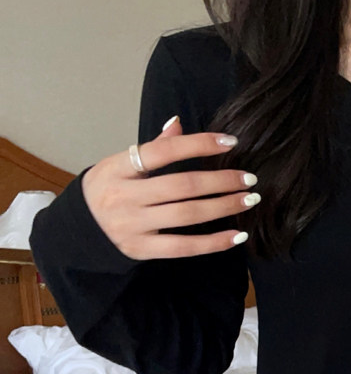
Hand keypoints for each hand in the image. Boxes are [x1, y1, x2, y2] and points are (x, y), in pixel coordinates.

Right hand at [80, 114, 260, 260]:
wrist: (78, 231)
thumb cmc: (107, 190)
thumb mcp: (119, 164)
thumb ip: (152, 147)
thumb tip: (178, 123)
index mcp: (118, 167)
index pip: (163, 151)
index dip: (198, 144)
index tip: (230, 142)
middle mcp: (124, 196)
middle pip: (182, 185)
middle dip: (220, 181)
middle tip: (249, 178)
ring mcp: (133, 225)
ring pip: (187, 215)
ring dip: (223, 207)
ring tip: (249, 200)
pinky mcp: (142, 250)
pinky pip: (184, 247)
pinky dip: (214, 243)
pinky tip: (237, 236)